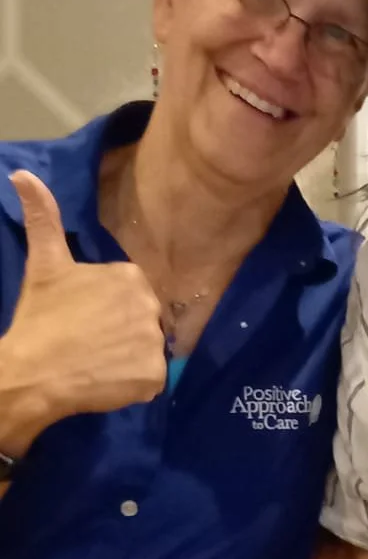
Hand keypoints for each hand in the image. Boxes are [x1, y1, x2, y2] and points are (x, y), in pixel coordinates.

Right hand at [0, 171, 166, 451]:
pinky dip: (134, 386)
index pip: (132, 297)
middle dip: (122, 335)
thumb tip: (22, 173)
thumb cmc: (40, 318)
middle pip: (143, 324)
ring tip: (96, 363)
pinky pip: (152, 382)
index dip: (108, 312)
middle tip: (90, 345)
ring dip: (128, 361)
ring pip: (148, 352)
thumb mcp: (44, 264)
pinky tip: (107, 382)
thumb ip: (43, 217)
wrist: (33, 371)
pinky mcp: (154, 377)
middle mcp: (150, 305)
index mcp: (130, 276)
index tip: (85, 322)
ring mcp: (154, 343)